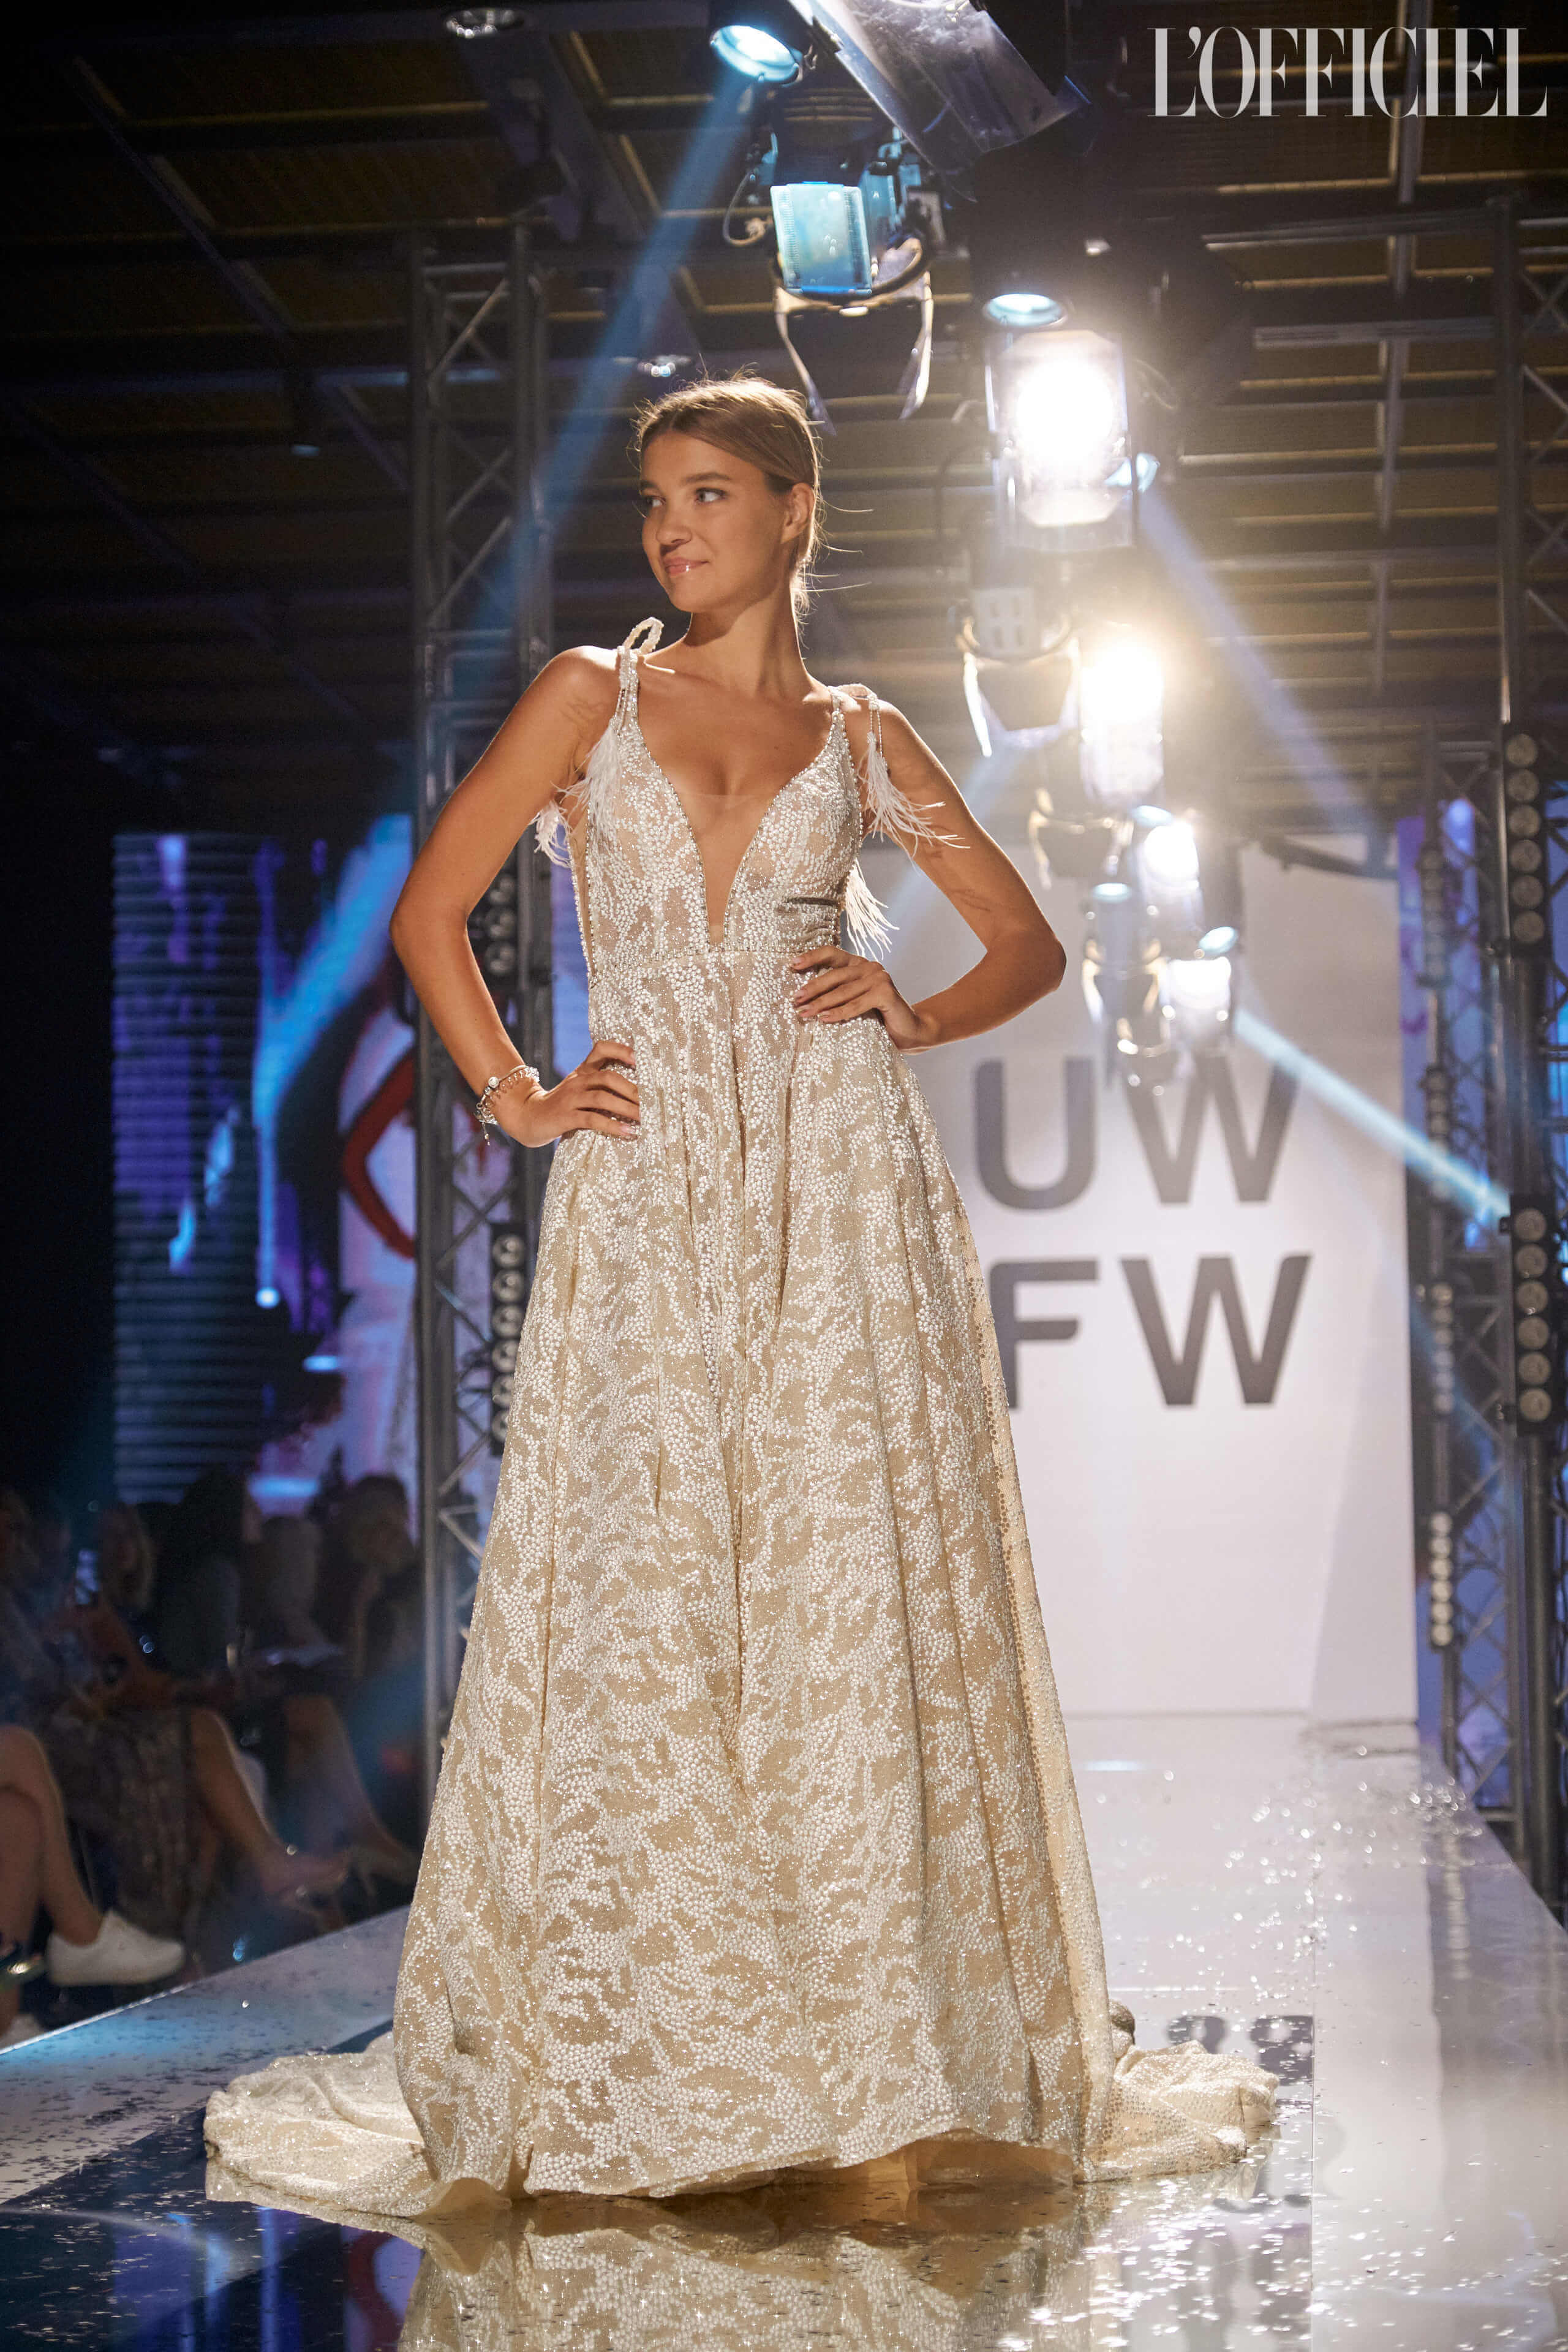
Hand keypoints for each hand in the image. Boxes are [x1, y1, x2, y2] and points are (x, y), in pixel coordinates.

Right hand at [496, 1038, 639, 1145]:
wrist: (528, 1116)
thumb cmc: (563, 1105)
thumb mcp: (580, 1088)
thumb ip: (602, 1085)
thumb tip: (640, 1092)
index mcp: (583, 1070)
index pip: (602, 1048)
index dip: (621, 1050)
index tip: (640, 1059)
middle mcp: (578, 1080)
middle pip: (608, 1077)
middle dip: (633, 1090)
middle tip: (653, 1102)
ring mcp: (571, 1098)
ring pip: (603, 1098)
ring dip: (627, 1109)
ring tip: (645, 1119)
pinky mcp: (566, 1116)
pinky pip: (592, 1119)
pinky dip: (612, 1126)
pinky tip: (628, 1132)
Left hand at [788, 949, 938, 1053]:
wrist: (909, 1031)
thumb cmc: (878, 1018)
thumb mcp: (854, 1000)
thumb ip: (838, 993)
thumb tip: (803, 997)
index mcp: (859, 964)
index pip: (832, 953)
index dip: (812, 957)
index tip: (792, 965)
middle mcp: (869, 966)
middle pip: (834, 975)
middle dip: (812, 988)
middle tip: (795, 1000)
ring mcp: (879, 978)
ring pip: (843, 992)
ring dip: (821, 1003)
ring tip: (804, 1013)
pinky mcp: (885, 992)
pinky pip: (856, 1005)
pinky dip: (838, 1013)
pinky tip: (824, 1019)